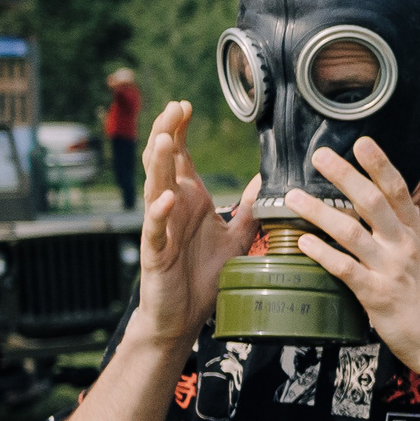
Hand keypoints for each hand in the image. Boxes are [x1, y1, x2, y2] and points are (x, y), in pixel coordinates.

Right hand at [134, 101, 258, 346]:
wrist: (183, 316)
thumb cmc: (203, 274)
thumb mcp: (235, 236)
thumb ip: (247, 208)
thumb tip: (266, 182)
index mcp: (188, 198)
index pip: (179, 155)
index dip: (179, 129)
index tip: (186, 105)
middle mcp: (172, 207)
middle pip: (162, 162)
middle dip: (166, 133)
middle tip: (174, 108)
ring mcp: (160, 228)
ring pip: (154, 188)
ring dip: (158, 164)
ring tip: (165, 139)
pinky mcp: (155, 252)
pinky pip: (155, 229)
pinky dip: (159, 212)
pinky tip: (167, 197)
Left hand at [289, 138, 419, 374]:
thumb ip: (408, 236)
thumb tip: (399, 213)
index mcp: (416, 236)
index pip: (399, 191)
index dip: (380, 165)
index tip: (362, 143)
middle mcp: (404, 247)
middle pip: (371, 201)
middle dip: (343, 175)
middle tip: (319, 156)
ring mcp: (390, 270)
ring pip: (350, 231)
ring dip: (318, 211)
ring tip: (292, 198)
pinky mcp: (376, 295)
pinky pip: (344, 268)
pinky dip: (321, 253)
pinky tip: (302, 243)